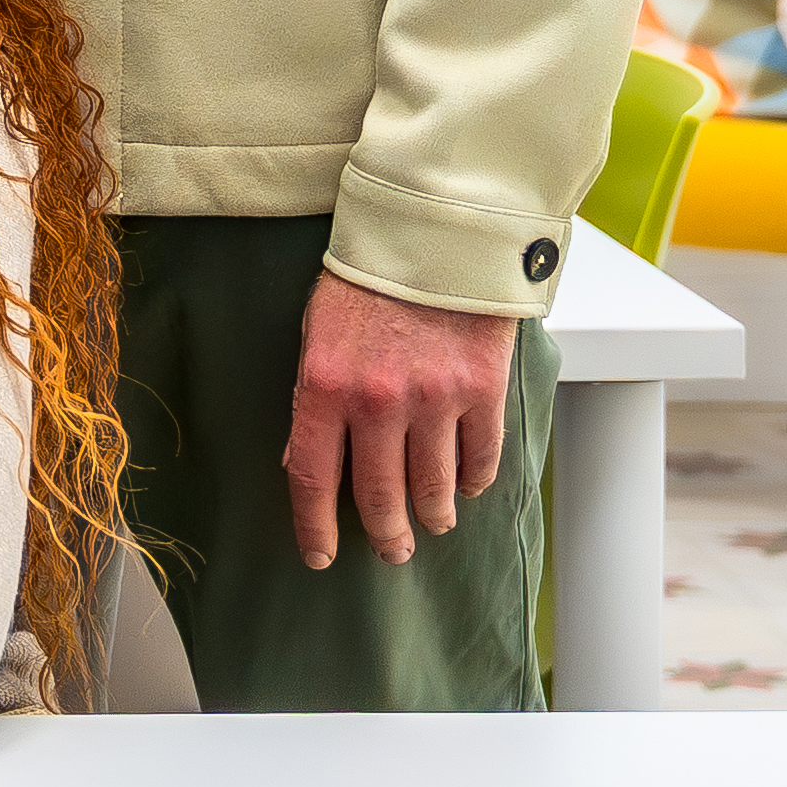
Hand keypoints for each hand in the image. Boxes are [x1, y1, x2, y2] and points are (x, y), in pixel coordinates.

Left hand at [284, 270, 514, 571]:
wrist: (435, 230)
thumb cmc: (368, 277)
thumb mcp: (317, 331)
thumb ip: (314, 398)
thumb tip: (305, 462)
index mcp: (324, 385)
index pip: (311, 478)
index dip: (314, 527)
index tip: (319, 556)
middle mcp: (377, 401)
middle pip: (378, 495)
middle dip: (385, 535)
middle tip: (391, 552)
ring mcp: (434, 398)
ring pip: (433, 488)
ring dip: (432, 516)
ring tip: (431, 523)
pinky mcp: (482, 389)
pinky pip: (480, 458)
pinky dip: (472, 482)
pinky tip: (466, 487)